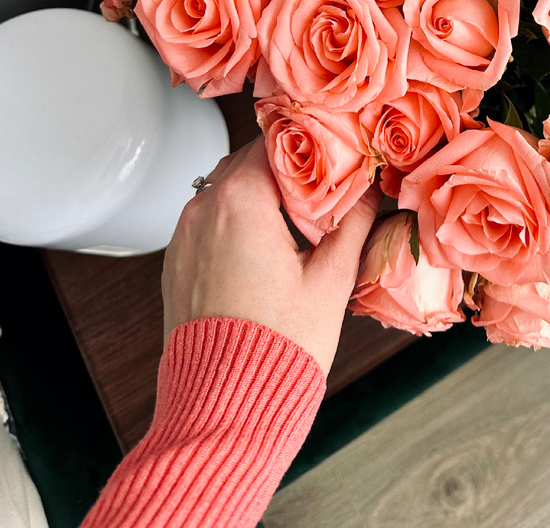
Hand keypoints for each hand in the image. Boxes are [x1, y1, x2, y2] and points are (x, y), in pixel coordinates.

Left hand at [162, 137, 379, 374]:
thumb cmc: (281, 345)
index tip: (337, 152)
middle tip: (326, 186)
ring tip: (300, 219)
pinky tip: (269, 246)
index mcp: (240, 200)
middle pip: (249, 160)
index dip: (310, 143)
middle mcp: (203, 208)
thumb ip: (354, 223)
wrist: (224, 408)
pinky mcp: (177, 262)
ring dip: (260, 193)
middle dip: (287, 167)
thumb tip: (373, 189)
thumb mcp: (331, 280)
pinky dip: (236, 220)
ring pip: (226, 189)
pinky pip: (209, 221)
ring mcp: (183, 235)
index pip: (276, 141)